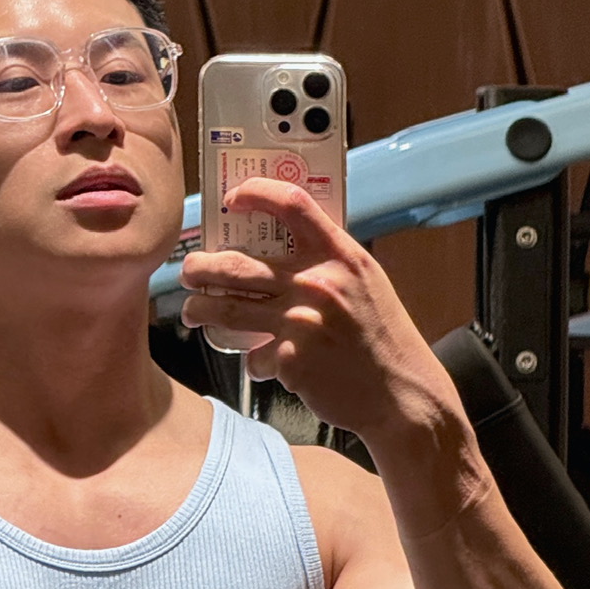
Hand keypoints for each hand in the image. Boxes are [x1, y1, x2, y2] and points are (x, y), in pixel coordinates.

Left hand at [180, 178, 461, 444]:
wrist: (401, 394)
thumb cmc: (381, 339)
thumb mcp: (366, 284)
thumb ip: (328, 265)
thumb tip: (279, 250)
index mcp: (340, 257)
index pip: (292, 205)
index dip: (255, 193)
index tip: (231, 198)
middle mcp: (317, 283)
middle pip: (235, 265)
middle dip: (199, 268)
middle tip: (188, 272)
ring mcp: (300, 323)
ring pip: (226, 309)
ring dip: (198, 309)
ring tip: (192, 312)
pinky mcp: (289, 360)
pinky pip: (254, 356)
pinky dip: (256, 362)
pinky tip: (268, 366)